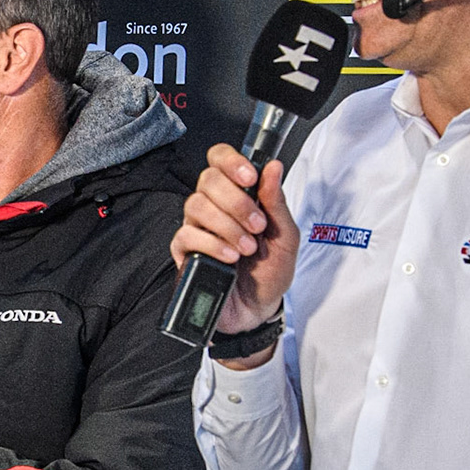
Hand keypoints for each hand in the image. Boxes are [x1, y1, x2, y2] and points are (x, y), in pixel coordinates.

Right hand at [169, 145, 298, 337]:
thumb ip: (276, 202)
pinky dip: (213, 244)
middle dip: (237, 201)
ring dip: (227, 225)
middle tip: (257, 226)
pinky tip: (230, 257)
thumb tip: (273, 167)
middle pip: (208, 179)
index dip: (231, 161)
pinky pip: (187, 235)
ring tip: (247, 248)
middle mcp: (213, 206)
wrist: (259, 309)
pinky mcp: (184, 252)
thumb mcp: (285, 236)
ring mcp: (196, 228)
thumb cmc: (270, 272)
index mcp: (237, 195)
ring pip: (196, 205)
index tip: (249, 177)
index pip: (220, 159)